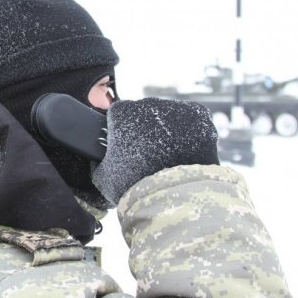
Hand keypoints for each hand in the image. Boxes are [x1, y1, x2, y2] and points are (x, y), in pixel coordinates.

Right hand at [91, 97, 218, 204]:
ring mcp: (175, 107)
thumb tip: (99, 159)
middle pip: (144, 112)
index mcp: (121, 112)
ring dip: (168, 131)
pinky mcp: (199, 114)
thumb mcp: (102, 176)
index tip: (126, 148)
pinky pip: (191, 120)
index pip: (118, 114)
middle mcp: (148, 103)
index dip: (121, 131)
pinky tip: (186, 151)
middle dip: (146, 130)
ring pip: (169, 116)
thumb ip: (99, 160)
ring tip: (171, 158)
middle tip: (150, 156)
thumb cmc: (133, 186)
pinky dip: (190, 133)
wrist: (173, 195)